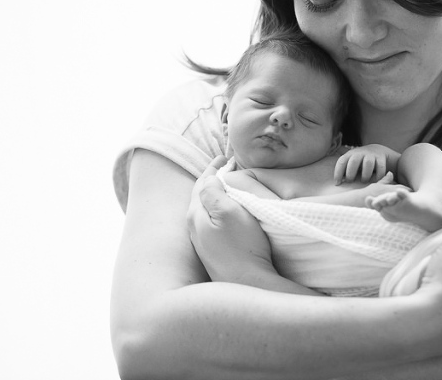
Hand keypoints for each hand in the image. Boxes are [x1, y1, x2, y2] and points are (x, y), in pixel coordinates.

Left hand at [186, 156, 274, 281]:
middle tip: (224, 165)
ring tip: (225, 183)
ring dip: (214, 193)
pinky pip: (211, 221)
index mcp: (195, 215)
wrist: (247, 285)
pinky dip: (217, 208)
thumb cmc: (243, 248)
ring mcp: (202, 242)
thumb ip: (214, 193)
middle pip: (200, 195)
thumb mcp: (229, 213)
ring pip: (204, 208)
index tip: (224, 156)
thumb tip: (209, 179)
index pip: (202, 183)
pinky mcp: (213, 252)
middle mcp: (193, 228)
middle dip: (211, 178)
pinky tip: (226, 209)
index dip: (213, 168)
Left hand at [334, 144, 397, 183]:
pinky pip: (380, 166)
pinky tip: (376, 181)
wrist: (376, 150)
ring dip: (365, 174)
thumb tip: (337, 183)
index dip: (338, 173)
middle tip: (350, 181)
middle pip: (354, 161)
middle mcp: (360, 153)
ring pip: (368, 163)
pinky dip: (379, 175)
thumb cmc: (359, 161)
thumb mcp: (350, 162)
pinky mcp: (381, 158)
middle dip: (351, 173)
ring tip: (364, 181)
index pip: (342, 162)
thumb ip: (344, 170)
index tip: (337, 183)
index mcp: (350, 155)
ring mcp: (371, 155)